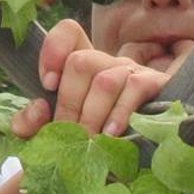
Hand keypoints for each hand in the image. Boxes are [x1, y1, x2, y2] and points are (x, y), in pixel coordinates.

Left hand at [11, 18, 176, 139]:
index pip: (70, 32)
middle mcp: (109, 63)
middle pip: (80, 61)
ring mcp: (134, 73)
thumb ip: (37, 124)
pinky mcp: (158, 88)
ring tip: (88, 142)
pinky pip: (135, 89)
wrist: (151, 161)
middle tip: (67, 136)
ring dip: (91, 115)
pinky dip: (120, 113)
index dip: (53, 50)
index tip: (46, 85)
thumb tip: (35, 112)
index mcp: (86, 68)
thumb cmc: (100, 144)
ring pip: (105, 79)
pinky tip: (112, 135)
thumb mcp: (64, 134)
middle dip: (69, 103)